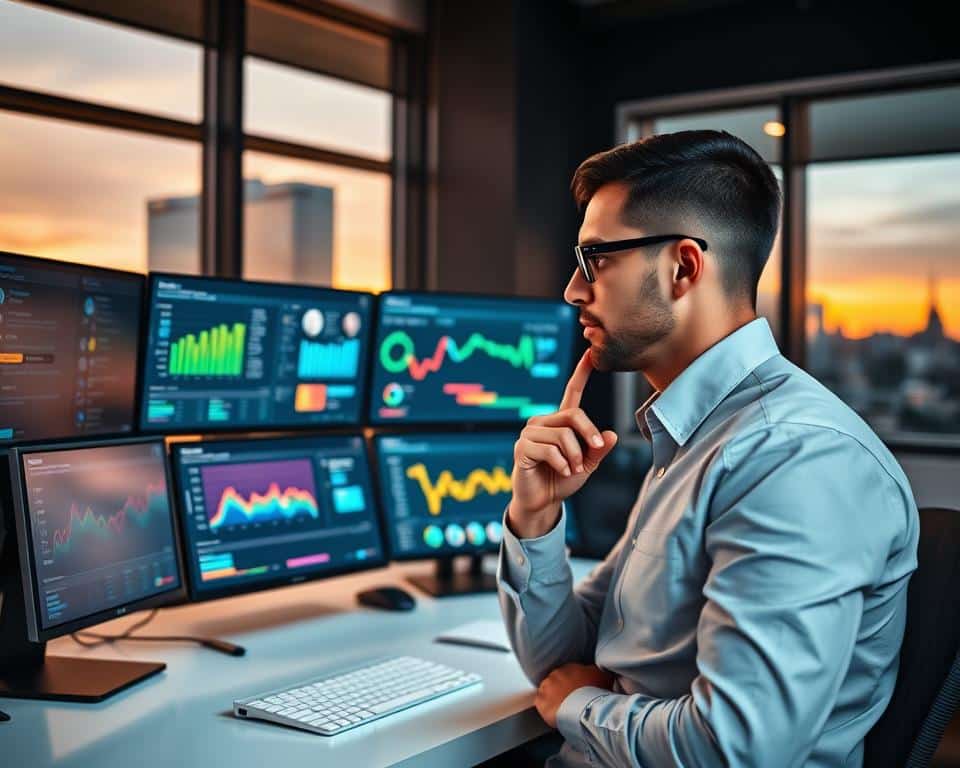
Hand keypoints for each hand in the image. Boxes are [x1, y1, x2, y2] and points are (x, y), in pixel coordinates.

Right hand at [509, 349, 617, 537]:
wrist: (541, 501)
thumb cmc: (562, 480)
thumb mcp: (587, 465)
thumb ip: (598, 450)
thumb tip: (611, 435)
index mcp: (560, 422)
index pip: (571, 392)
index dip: (581, 373)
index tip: (590, 353)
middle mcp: (543, 422)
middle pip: (574, 415)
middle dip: (589, 435)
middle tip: (594, 453)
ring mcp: (530, 433)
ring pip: (563, 435)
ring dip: (574, 456)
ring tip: (572, 469)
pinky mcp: (522, 447)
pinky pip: (550, 450)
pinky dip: (562, 464)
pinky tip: (562, 471)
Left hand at [535, 663, 614, 728]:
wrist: (584, 707)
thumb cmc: (594, 692)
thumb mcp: (601, 675)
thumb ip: (596, 671)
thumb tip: (595, 670)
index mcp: (570, 667)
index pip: (569, 673)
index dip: (573, 683)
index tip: (576, 691)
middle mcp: (556, 674)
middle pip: (557, 681)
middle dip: (562, 689)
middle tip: (569, 700)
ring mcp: (546, 686)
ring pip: (547, 691)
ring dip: (552, 698)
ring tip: (561, 708)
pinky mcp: (540, 700)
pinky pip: (540, 703)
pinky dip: (545, 708)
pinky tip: (552, 713)